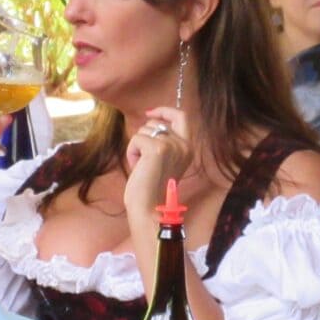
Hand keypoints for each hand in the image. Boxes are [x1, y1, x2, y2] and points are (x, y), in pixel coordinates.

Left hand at [123, 105, 191, 232]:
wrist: (150, 208)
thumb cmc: (152, 187)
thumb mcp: (164, 160)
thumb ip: (165, 141)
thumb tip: (152, 120)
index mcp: (188, 148)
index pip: (182, 116)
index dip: (165, 110)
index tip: (150, 112)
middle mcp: (184, 145)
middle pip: (157, 122)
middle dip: (144, 133)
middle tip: (143, 155)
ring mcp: (172, 146)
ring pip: (144, 130)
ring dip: (137, 146)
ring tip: (142, 166)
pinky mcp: (158, 149)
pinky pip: (136, 139)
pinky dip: (131, 152)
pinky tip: (137, 167)